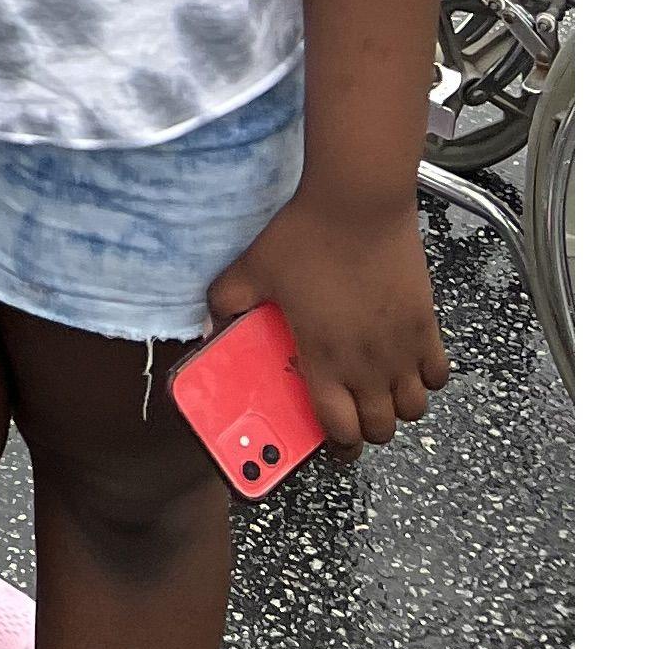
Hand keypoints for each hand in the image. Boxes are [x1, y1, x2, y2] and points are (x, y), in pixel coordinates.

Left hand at [208, 177, 446, 449]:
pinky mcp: (426, 326)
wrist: (358, 203)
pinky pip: (438, 375)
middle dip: (366, 431)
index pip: (339, 430)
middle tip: (353, 414)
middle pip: (380, 430)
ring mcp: (402, 348)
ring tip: (380, 390)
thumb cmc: (307, 235)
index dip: (336, 444)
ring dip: (397, 408)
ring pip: (413, 410)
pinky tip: (407, 362)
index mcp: (325, 359)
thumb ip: (229, 299)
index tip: (329, 438)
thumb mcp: (255, 267)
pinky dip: (426, 379)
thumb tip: (210, 318)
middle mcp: (368, 364)